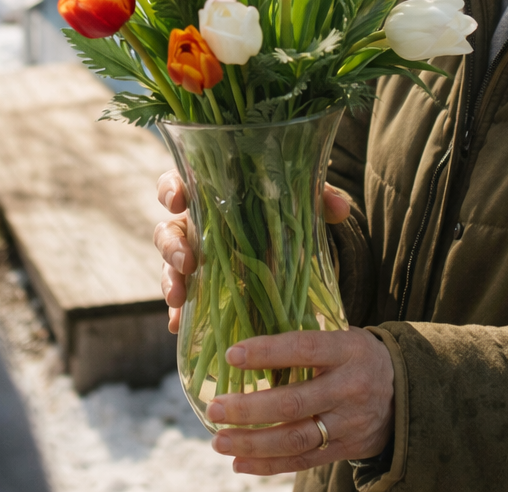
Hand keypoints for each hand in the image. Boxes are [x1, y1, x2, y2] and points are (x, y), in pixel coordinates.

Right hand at [154, 169, 352, 332]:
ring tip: (178, 298)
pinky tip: (181, 324)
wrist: (292, 248)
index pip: (181, 182)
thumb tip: (339, 209)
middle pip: (168, 229)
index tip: (177, 200)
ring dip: (169, 281)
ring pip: (169, 266)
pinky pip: (183, 300)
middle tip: (187, 261)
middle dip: (171, 245)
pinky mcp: (201, 289)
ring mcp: (195, 258)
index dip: (172, 189)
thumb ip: (321, 198)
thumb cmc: (287, 212)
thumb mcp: (305, 201)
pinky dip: (180, 311)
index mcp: (213, 194)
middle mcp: (197, 224)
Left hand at [207, 328, 394, 473]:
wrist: (404, 392)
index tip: (233, 354)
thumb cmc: (357, 356)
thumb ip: (308, 338)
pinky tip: (239, 462)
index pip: (304, 348)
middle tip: (215, 408)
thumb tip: (251, 335)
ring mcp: (348, 422)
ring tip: (219, 440)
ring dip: (252, 442)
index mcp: (348, 350)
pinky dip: (268, 465)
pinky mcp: (345, 449)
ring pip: (295, 438)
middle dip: (249, 409)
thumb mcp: (344, 336)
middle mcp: (350, 387)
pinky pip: (302, 461)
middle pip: (294, 402)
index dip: (267, 352)